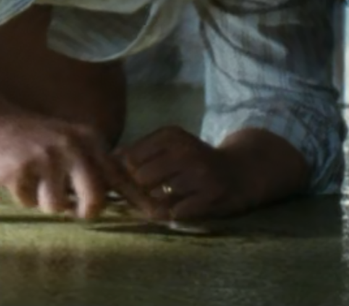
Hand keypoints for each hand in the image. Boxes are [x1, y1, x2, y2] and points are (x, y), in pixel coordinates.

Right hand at [0, 111, 140, 218]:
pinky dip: (21, 196)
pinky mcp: (20, 168)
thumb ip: (93, 167)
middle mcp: (71, 147)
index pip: (119, 176)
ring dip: (44, 202)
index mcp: (87, 141)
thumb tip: (119, 198)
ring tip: (34, 183)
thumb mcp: (69, 143)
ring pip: (56, 206)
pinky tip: (16, 177)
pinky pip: (27, 202)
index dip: (140, 199)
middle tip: (76, 210)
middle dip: (85, 212)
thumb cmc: (33, 139)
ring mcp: (45, 157)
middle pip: (94, 198)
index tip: (160, 216)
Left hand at [112, 126, 241, 220]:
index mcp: (170, 135)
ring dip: (156, 204)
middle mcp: (184, 150)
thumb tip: (106, 165)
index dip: (124, 174)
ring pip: (157, 196)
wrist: (242, 171)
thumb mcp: (170, 147)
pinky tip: (181, 207)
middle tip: (145, 196)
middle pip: (140, 178)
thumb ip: (139, 154)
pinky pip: (176, 212)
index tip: (127, 182)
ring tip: (165, 200)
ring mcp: (199, 173)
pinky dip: (173, 213)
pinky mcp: (212, 195)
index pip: (129, 157)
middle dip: (138, 191)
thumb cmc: (196, 162)